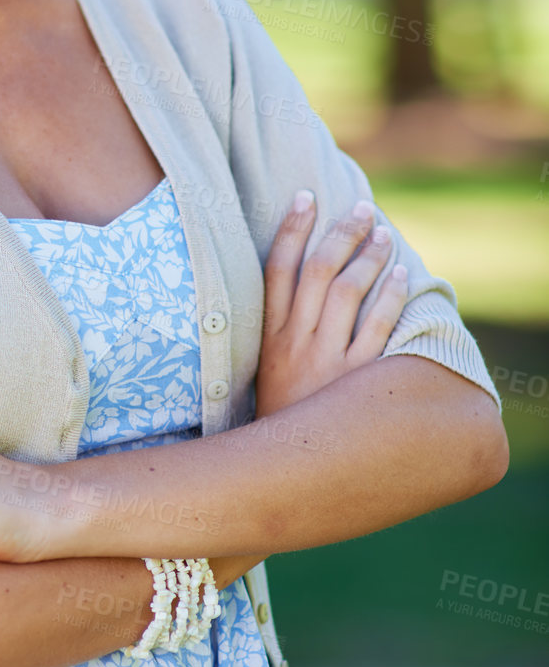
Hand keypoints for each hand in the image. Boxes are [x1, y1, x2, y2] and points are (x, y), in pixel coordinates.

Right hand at [256, 191, 408, 417]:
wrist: (286, 468)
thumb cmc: (281, 413)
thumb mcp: (265, 370)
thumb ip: (280, 330)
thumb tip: (300, 285)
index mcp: (269, 336)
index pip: (277, 269)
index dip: (292, 229)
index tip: (307, 197)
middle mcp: (295, 342)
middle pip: (319, 271)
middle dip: (341, 233)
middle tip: (361, 209)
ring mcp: (326, 360)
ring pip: (349, 292)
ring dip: (369, 257)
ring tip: (383, 234)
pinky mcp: (356, 381)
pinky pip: (378, 329)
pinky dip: (390, 298)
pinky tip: (401, 277)